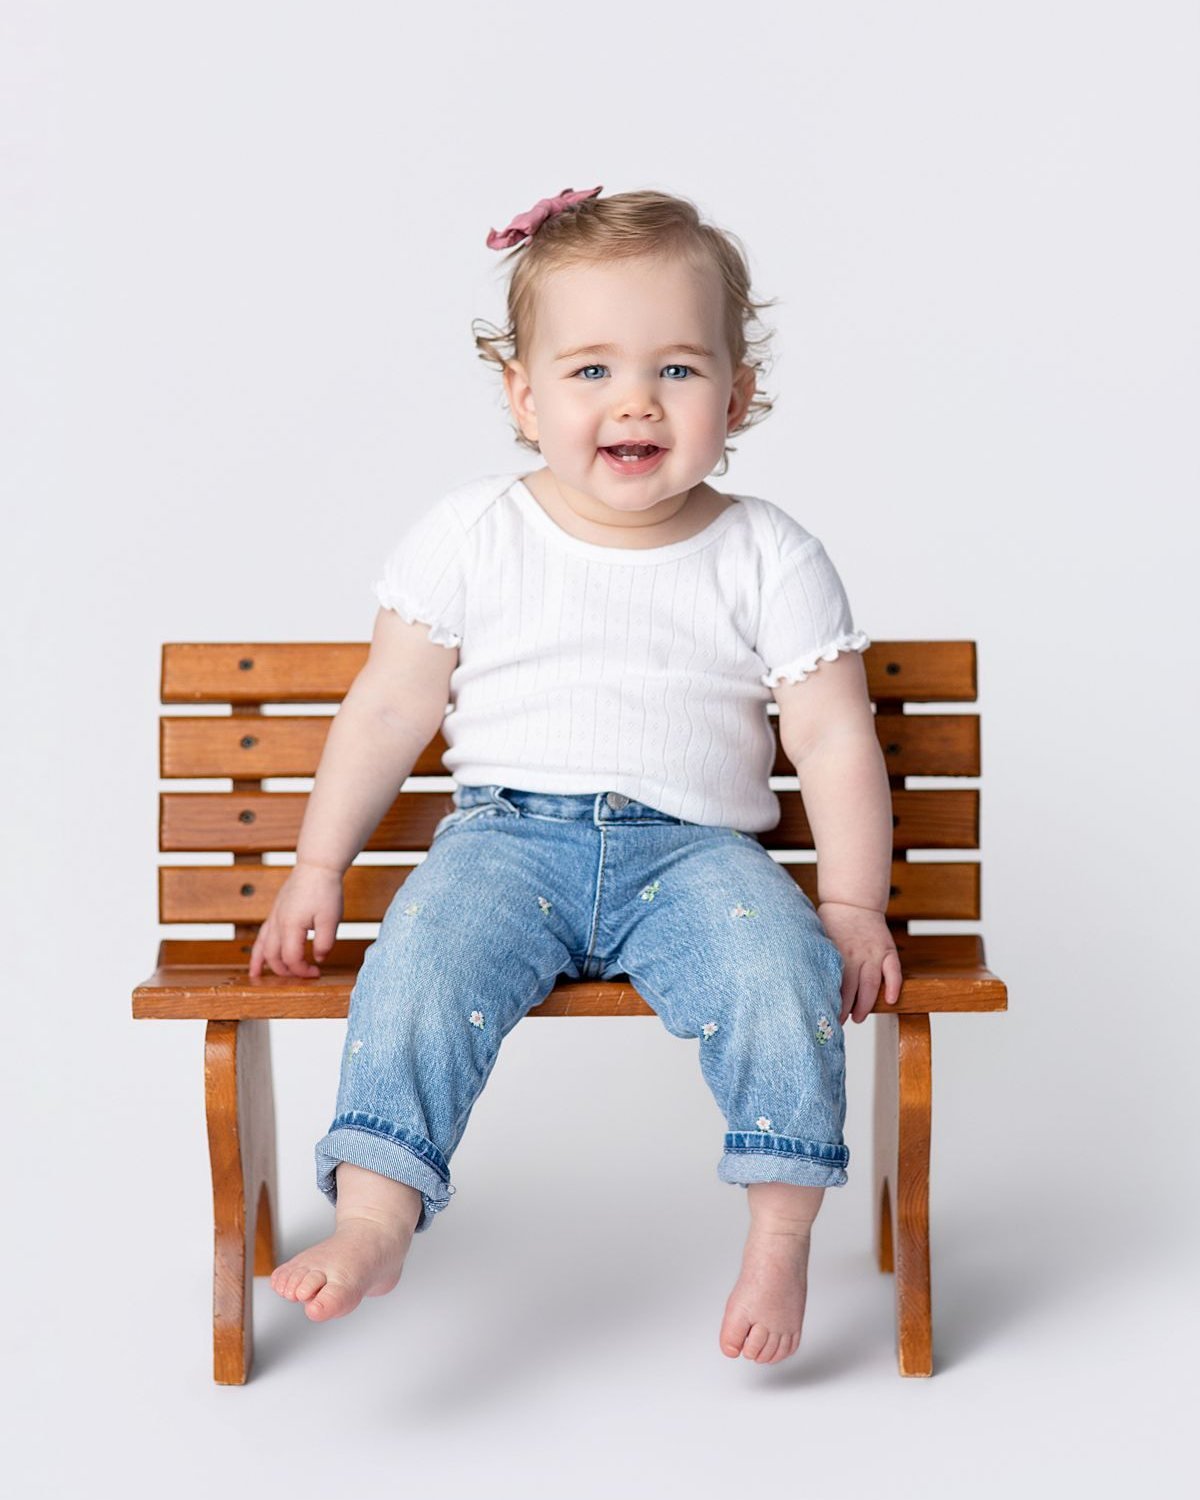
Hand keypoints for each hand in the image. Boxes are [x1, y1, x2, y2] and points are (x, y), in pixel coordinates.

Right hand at [248, 862, 343, 977]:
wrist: (317, 866)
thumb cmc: (325, 890)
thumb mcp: (331, 919)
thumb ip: (325, 942)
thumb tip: (319, 959)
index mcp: (291, 926)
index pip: (292, 958)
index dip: (303, 971)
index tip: (316, 973)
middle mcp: (277, 923)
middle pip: (273, 956)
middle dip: (285, 971)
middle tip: (301, 977)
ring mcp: (274, 917)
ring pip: (262, 945)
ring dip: (261, 963)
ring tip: (256, 977)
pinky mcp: (275, 912)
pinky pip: (262, 934)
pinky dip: (258, 948)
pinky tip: (259, 954)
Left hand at [816, 901, 902, 1025]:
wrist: (852, 901)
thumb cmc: (831, 922)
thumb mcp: (818, 939)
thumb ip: (817, 959)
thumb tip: (802, 981)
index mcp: (836, 954)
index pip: (833, 985)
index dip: (830, 1003)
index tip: (824, 1016)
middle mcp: (855, 956)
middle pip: (852, 990)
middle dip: (846, 1010)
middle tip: (839, 1023)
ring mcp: (873, 954)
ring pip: (872, 985)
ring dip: (866, 1004)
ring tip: (859, 1018)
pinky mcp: (887, 950)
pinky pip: (894, 971)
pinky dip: (894, 986)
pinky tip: (890, 1000)